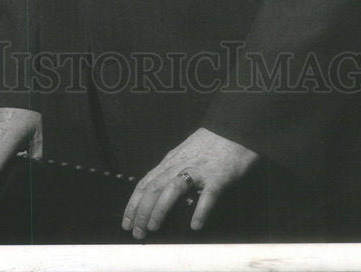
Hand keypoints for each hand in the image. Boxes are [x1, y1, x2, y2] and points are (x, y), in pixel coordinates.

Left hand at [122, 127, 257, 239]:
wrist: (233, 128)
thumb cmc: (210, 143)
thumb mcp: (184, 154)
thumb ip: (173, 171)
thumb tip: (160, 195)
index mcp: (171, 161)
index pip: (146, 183)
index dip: (134, 204)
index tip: (126, 222)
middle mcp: (180, 165)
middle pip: (155, 187)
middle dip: (142, 211)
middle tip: (136, 232)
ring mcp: (199, 170)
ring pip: (173, 188)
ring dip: (160, 208)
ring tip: (153, 227)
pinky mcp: (218, 176)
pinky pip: (208, 195)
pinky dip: (200, 210)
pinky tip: (195, 225)